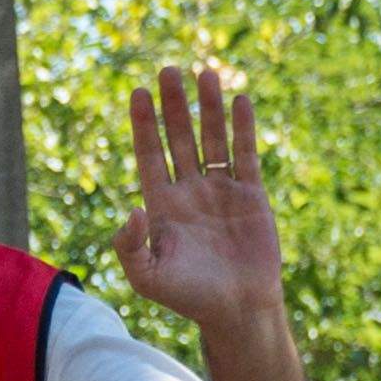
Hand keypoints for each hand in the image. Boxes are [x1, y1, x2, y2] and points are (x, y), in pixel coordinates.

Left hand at [111, 63, 291, 339]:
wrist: (237, 311)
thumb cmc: (188, 299)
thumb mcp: (147, 278)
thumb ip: (130, 246)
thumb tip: (130, 209)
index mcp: (162, 206)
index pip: (149, 155)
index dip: (144, 125)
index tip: (137, 93)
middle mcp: (190, 192)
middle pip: (179, 138)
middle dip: (173, 105)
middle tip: (168, 69)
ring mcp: (221, 191)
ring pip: (212, 139)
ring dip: (207, 108)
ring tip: (204, 72)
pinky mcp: (251, 195)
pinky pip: (245, 155)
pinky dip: (242, 128)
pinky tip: (238, 100)